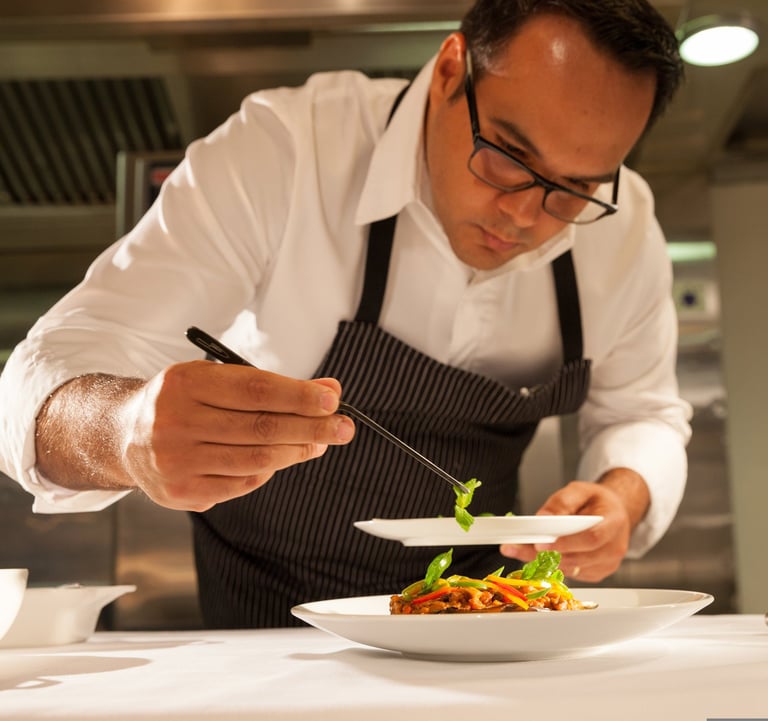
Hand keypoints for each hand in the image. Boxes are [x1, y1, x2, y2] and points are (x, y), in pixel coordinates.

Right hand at [119, 361, 355, 510]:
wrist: (124, 434)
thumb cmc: (183, 401)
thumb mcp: (218, 379)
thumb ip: (271, 385)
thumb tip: (328, 392)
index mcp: (185, 383)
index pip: (255, 390)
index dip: (298, 396)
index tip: (331, 401)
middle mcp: (175, 421)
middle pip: (261, 428)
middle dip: (311, 427)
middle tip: (343, 427)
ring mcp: (175, 461)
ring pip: (256, 460)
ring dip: (296, 451)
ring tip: (319, 442)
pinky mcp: (180, 492)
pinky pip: (242, 484)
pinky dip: (268, 471)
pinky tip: (281, 458)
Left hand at [499, 470, 648, 581]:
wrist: (615, 514)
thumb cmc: (598, 501)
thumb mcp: (580, 490)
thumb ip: (562, 502)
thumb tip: (543, 517)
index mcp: (613, 523)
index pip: (591, 538)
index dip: (566, 543)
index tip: (541, 544)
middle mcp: (613, 548)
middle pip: (577, 558)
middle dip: (545, 555)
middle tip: (517, 548)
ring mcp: (606, 564)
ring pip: (570, 568)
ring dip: (543, 562)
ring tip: (518, 550)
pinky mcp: (596, 573)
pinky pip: (571, 573)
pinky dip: (553, 566)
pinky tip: (539, 555)